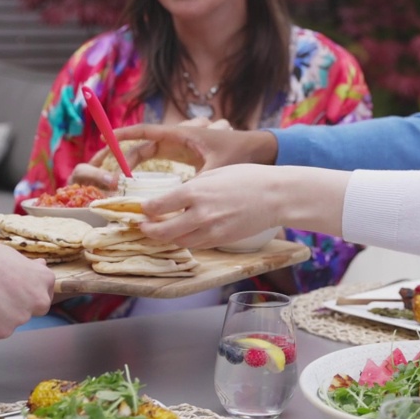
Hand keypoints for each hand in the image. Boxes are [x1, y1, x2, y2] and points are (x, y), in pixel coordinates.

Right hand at [0, 209, 53, 338]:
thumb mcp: (17, 257)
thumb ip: (30, 269)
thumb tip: (41, 264)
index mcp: (45, 280)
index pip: (41, 296)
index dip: (24, 296)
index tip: (10, 293)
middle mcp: (40, 301)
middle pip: (29, 312)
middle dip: (15, 309)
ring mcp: (22, 318)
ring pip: (7, 323)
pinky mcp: (3, 331)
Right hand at [112, 124, 278, 171]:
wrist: (257, 148)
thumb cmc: (239, 152)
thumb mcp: (218, 168)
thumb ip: (199, 182)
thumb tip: (182, 198)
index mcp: (183, 134)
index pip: (147, 133)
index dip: (125, 136)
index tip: (105, 141)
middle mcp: (177, 137)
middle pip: (141, 144)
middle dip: (120, 153)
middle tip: (99, 167)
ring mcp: (179, 145)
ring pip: (147, 152)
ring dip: (129, 162)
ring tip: (110, 177)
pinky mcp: (183, 154)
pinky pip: (157, 158)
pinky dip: (143, 167)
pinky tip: (132, 183)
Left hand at [137, 165, 347, 246]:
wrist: (276, 196)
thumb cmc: (248, 178)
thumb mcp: (215, 173)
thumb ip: (193, 186)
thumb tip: (175, 195)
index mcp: (195, 192)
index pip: (157, 206)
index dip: (145, 210)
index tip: (142, 208)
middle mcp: (199, 214)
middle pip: (161, 232)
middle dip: (147, 231)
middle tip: (143, 226)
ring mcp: (210, 231)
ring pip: (178, 242)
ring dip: (167, 238)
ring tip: (162, 231)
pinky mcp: (221, 240)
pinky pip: (196, 245)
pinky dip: (187, 240)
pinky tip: (185, 233)